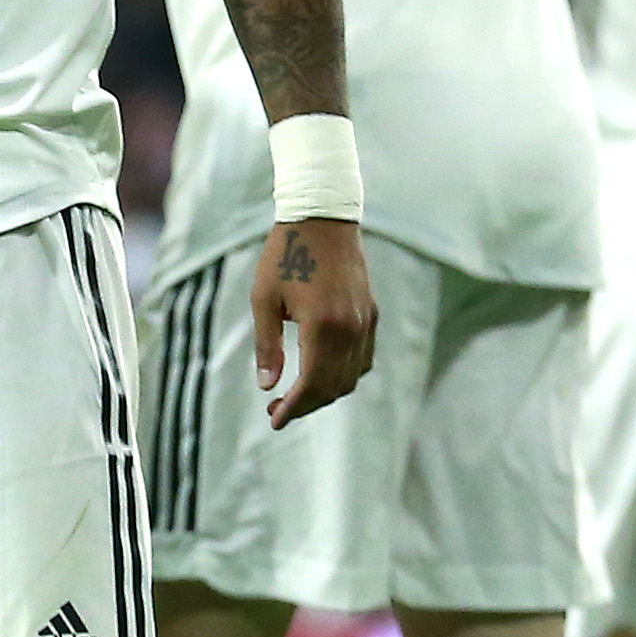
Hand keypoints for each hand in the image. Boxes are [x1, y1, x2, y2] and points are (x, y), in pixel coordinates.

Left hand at [254, 218, 374, 428]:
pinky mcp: (371, 313)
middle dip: (307, 405)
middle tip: (278, 409)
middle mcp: (351, 328)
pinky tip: (322, 372)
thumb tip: (267, 386)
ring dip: (327, 393)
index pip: (313, 384)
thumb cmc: (285, 254)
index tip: (274, 419)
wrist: (322, 217)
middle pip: (335, 387)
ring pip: (353, 377)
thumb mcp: (264, 299)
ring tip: (297, 394)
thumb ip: (267, 346)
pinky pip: (364, 358)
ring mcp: (366, 321)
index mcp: (323, 325)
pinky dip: (345, 374)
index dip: (293, 408)